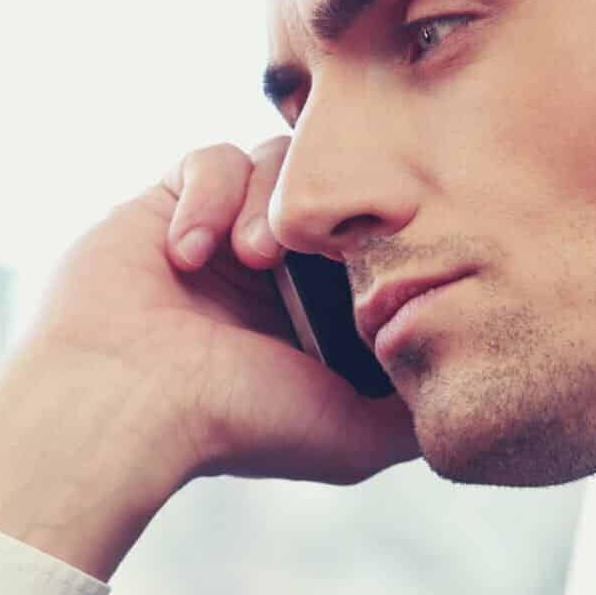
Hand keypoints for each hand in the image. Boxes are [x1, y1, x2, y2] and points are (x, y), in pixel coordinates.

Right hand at [16, 136, 421, 486]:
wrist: (126, 403)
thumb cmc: (237, 423)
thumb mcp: (356, 436)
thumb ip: (415, 406)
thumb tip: (470, 376)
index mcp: (316, 319)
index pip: (374, 242)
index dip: (384, 238)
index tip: (384, 257)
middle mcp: (271, 275)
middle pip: (333, 192)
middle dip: (332, 213)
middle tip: (320, 252)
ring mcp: (220, 237)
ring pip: (279, 164)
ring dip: (271, 203)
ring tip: (252, 257)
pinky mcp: (167, 204)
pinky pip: (211, 158)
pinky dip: (208, 198)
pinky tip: (187, 255)